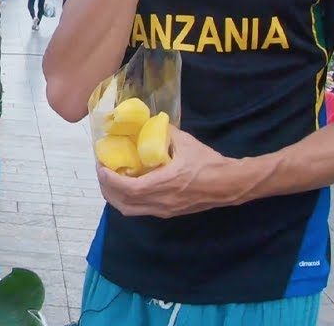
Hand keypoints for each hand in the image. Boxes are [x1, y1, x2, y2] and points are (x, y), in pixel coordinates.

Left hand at [96, 127, 242, 217]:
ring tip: (110, 179)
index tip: (102, 166)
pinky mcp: (169, 213)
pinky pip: (141, 210)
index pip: (129, 189)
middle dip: (107, 188)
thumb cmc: (209, 163)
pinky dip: (128, 200)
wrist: (231, 185)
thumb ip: (165, 132)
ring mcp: (165, 210)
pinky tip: (127, 186)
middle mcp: (162, 202)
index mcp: (165, 184)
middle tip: (102, 171)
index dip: (110, 180)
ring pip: (131, 210)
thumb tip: (149, 121)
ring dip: (115, 197)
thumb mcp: (186, 143)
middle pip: (124, 203)